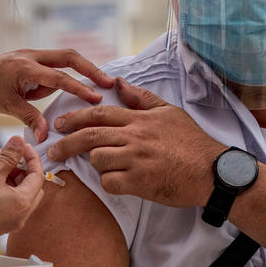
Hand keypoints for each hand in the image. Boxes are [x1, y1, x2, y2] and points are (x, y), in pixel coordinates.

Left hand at [0, 49, 114, 141]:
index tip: (97, 98)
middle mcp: (32, 56)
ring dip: (81, 70)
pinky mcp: (31, 60)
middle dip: (91, 68)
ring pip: (64, 59)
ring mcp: (32, 56)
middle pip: (70, 57)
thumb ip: (30, 117)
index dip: (80, 88)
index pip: (59, 77)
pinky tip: (75, 85)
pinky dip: (67, 74)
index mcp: (25, 67)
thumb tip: (49, 134)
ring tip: (98, 85)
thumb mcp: (6, 105)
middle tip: (109, 82)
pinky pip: (54, 65)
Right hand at [0, 136, 45, 242]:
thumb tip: (18, 143)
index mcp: (23, 203)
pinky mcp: (2, 226)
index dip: (32, 159)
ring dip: (17, 182)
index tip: (24, 148)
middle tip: (14, 159)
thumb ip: (8, 157)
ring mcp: (12, 223)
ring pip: (24, 197)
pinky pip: (14, 206)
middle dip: (26, 171)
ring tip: (1, 171)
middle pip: (34, 188)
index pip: (38, 176)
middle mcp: (22, 216)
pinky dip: (10, 193)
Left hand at [47, 78, 227, 207]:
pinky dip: (109, 183)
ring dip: (95, 164)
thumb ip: (142, 98)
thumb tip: (120, 83)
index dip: (76, 117)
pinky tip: (118, 182)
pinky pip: (109, 182)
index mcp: (140, 119)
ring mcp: (136, 159)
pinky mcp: (140, 182)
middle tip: (54, 150)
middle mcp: (135, 136)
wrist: (211, 171)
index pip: (100, 113)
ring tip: (103, 167)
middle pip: (91, 135)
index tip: (60, 123)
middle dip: (67, 142)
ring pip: (97, 159)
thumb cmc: (191, 142)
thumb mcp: (169, 112)